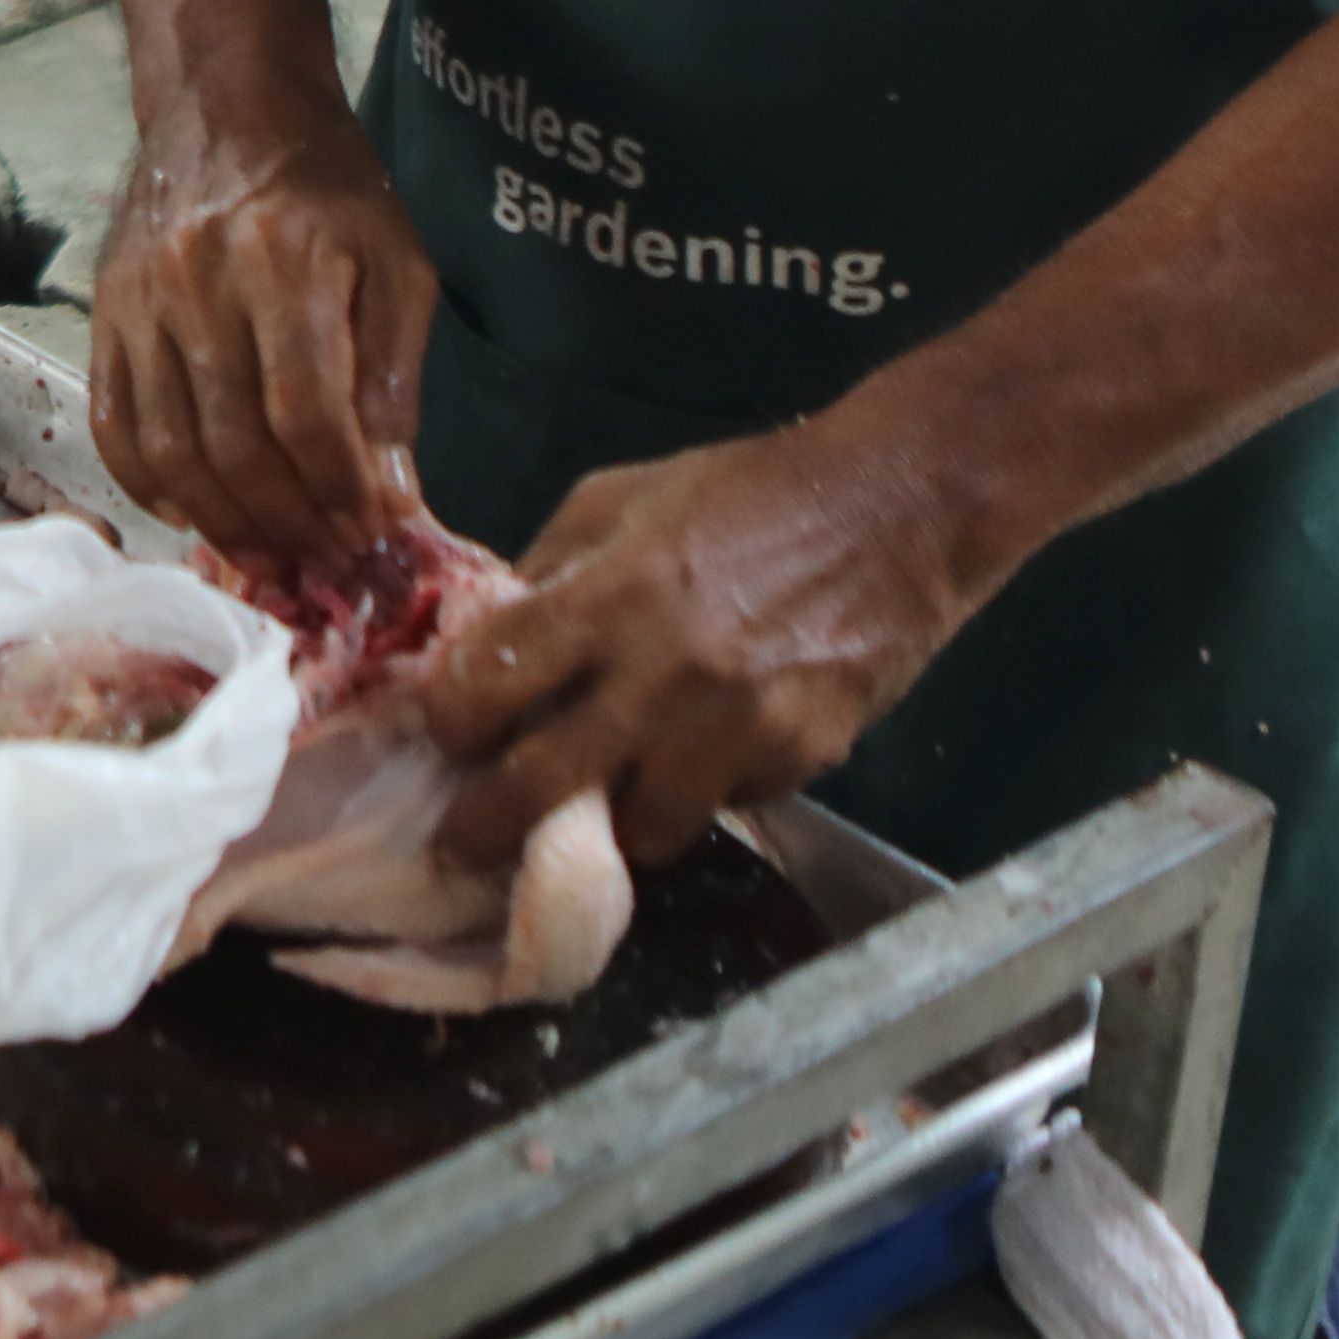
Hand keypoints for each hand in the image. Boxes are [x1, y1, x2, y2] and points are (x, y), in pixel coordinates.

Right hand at [85, 119, 432, 569]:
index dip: (343, 490)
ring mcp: (139, 303)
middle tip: (330, 563)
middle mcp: (200, 284)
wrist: (225, 105)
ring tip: (273, 558)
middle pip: (237, 444)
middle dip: (291, 523)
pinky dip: (151, 488)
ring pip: (171, 449)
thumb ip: (396, 376)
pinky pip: (114, 425)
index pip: (308, 414)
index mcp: (286, 262)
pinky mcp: (103, 316)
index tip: (375, 531)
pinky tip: (197, 516)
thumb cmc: (329, 186)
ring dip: (227, 523)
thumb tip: (393, 492)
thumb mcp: (397, 262)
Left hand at [416, 418, 997, 866]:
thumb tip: (491, 638)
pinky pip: (724, 806)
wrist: (896, 513)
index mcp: (609, 598)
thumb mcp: (622, 500)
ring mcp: (737, 731)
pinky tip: (698, 755)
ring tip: (601, 799)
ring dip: (609, 825)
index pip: (487, 687)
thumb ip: (551, 573)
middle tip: (460, 845)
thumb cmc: (745, 493)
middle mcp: (665, 677)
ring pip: (642, 831)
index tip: (442, 734)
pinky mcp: (799, 762)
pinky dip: (699, 793)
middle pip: (540, 790)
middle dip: (483, 829)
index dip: (448, 721)